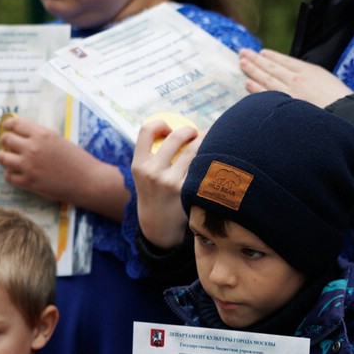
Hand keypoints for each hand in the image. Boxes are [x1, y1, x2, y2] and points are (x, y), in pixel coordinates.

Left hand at [0, 115, 126, 219]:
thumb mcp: (60, 141)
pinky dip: (12, 175)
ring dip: (5, 158)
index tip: (8, 128)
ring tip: (12, 160)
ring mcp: (28, 166)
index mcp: (42, 134)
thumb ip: (41, 138)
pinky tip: (20, 174)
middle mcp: (32, 148)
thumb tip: (23, 136)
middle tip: (11, 146)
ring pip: (2, 158)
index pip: (15, 124)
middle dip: (7, 142)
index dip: (9, 126)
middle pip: (6, 139)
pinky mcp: (29, 182)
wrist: (90, 182)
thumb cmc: (79, 161)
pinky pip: (9, 176)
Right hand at [132, 120, 200, 248]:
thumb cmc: (155, 197)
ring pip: (193, 151)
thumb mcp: (144, 177)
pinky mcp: (186, 193)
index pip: (146, 130)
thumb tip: (174, 130)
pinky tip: (214, 162)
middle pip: (176, 136)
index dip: (161, 123)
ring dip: (204, 142)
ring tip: (209, 143)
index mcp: (138, 164)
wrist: (158, 230)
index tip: (170, 126)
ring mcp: (170, 182)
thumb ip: (153, 157)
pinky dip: (209, 162)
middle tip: (196, 133)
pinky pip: (202, 169)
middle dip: (189, 130)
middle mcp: (152, 171)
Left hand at [239, 48, 351, 107]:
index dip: (272, 57)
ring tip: (242, 63)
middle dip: (256, 59)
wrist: (344, 114)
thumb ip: (312, 76)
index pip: (285, 61)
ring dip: (252, 70)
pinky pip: (267, 94)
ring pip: (266, 78)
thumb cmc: (340, 100)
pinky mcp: (285, 105)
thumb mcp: (327, 81)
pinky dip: (256, 88)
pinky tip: (248, 83)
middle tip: (243, 52)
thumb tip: (298, 76)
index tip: (262, 53)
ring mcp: (289, 92)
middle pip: (272, 67)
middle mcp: (296, 79)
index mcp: (308, 71)